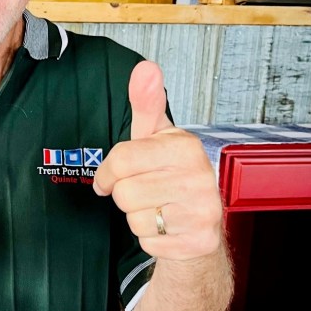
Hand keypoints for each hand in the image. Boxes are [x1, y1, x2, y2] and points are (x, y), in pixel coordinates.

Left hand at [93, 61, 222, 259]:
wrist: (199, 224)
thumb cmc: (170, 176)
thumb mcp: (155, 138)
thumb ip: (146, 104)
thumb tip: (145, 68)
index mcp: (185, 146)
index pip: (121, 159)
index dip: (108, 173)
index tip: (111, 177)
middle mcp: (199, 176)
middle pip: (124, 192)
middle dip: (126, 196)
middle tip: (146, 192)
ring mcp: (202, 210)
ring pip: (134, 218)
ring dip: (138, 218)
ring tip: (158, 208)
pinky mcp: (199, 240)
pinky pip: (148, 242)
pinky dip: (150, 238)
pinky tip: (167, 228)